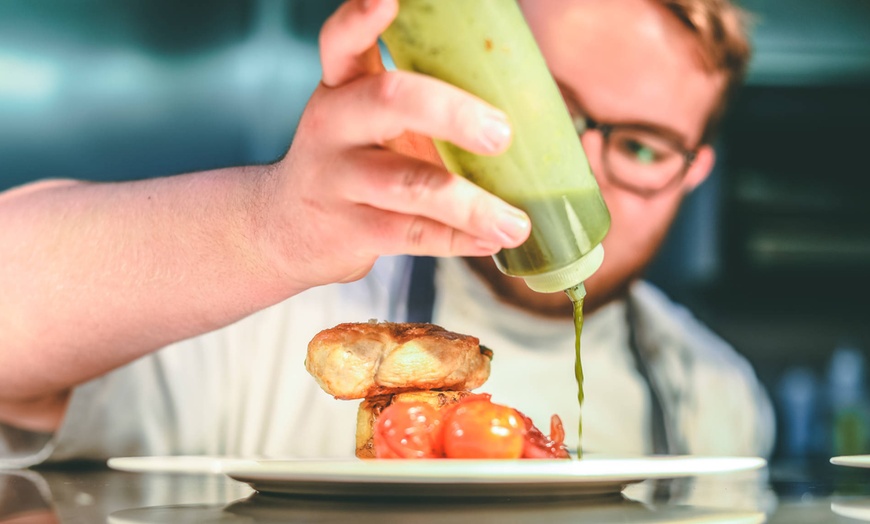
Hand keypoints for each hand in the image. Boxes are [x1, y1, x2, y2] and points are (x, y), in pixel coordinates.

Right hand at [262, 0, 530, 289]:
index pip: (342, 41)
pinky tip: (490, 242)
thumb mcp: (366, 119)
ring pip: (407, 185)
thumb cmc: (353, 161)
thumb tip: (519, 102)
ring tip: (516, 223)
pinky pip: (410, 234)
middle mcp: (333, 124)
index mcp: (343, 86)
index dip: (362, 18)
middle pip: (390, 100)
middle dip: (451, 112)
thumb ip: (417, 100)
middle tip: (502, 133)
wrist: (286, 228)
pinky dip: (456, 240)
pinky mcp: (347, 230)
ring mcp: (337, 180)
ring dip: (469, 204)